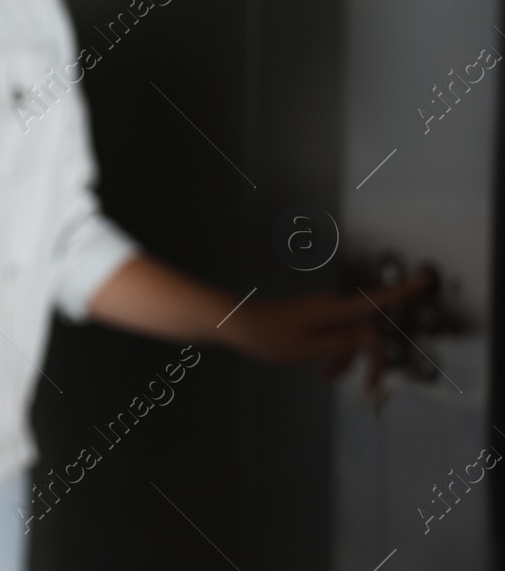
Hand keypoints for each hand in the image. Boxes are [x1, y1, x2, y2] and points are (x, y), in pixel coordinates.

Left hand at [220, 271, 436, 387]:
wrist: (237, 324)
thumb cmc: (268, 337)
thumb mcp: (309, 348)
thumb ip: (343, 343)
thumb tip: (371, 338)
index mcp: (334, 310)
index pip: (376, 300)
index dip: (404, 290)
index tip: (426, 277)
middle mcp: (332, 306)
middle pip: (368, 329)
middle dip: (372, 357)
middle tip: (370, 387)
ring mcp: (323, 311)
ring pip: (352, 336)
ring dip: (349, 358)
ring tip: (329, 378)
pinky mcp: (315, 317)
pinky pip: (338, 335)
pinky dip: (337, 353)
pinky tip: (325, 371)